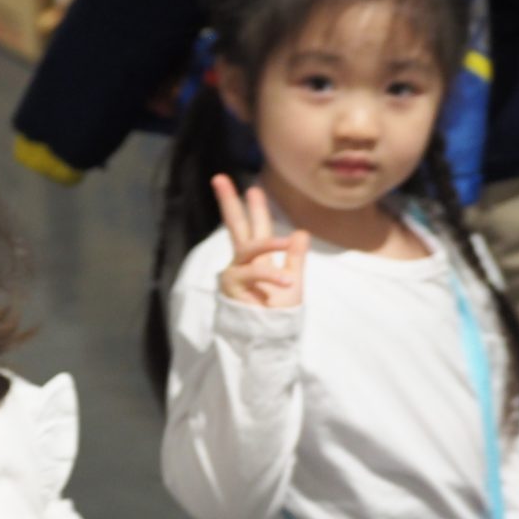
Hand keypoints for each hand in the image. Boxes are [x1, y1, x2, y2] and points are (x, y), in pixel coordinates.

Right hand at [213, 174, 308, 307]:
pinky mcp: (231, 285)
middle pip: (234, 226)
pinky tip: (286, 282)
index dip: (254, 208)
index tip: (252, 187)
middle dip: (228, 202)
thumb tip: (299, 232)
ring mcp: (235, 273)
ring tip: (288, 244)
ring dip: (270, 244)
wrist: (269, 340)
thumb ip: (295, 258)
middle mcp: (244, 262)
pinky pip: (252, 272)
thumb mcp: (293, 282)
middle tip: (219, 178)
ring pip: (249, 247)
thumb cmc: (279, 316)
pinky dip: (270, 275)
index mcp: (259, 260)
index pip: (256, 228)